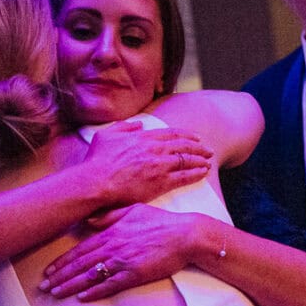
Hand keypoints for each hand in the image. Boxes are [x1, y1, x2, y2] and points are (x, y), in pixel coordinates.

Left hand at [41, 206, 205, 298]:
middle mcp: (113, 247)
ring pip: (90, 275)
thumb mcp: (133, 210)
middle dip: (59, 276)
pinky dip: (95, 291)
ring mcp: (123, 261)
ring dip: (71, 285)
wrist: (185, 235)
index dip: (62, 262)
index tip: (49, 271)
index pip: (80, 250)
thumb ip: (109, 216)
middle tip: (44, 287)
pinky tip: (82, 297)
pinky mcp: (135, 274)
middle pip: (80, 264)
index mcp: (111, 232)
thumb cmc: (162, 222)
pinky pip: (110, 285)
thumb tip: (90, 221)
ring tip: (56, 294)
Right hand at [80, 120, 210, 208]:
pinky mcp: (161, 182)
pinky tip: (203, 173)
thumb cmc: (97, 161)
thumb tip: (138, 124)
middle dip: (198, 147)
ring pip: (186, 160)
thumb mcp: (106, 135)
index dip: (186, 135)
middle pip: (183, 145)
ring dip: (200, 160)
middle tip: (207, 150)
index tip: (195, 138)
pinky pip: (184, 176)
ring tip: (208, 161)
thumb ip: (124, 127)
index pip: (171, 134)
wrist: (96, 181)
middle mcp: (154, 148)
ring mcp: (159, 165)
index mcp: (143, 137)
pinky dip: (196, 173)